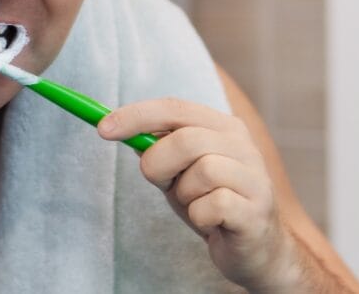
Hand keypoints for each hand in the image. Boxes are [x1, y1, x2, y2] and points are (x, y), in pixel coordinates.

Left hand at [98, 99, 300, 290]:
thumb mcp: (178, 171)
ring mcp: (255, 177)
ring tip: (196, 204)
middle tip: (163, 183)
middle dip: (159, 164)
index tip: (102, 128)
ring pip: (201, 173)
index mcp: (222, 126)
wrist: (256, 250)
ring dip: (184, 195)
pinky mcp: (256, 210)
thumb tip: (115, 125)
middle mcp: (243, 145)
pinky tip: (211, 222)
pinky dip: (199, 217)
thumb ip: (155, 148)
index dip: (136, 115)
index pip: (174, 108)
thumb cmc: (212, 203)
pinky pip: (211, 207)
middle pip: (185, 139)